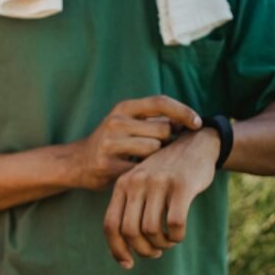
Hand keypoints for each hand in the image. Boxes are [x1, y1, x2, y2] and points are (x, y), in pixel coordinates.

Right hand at [75, 95, 202, 189]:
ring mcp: (109, 143)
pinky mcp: (107, 164)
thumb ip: (153, 120)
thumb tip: (188, 122)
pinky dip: (144, 172)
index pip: (160, 102)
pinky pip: (141, 168)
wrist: (76, 163)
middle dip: (168, 141)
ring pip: (154, 149)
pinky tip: (136, 171)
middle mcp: (115, 122)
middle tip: (159, 149)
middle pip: (163, 130)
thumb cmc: (111, 142)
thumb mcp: (127, 123)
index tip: (197, 123)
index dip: (183, 111)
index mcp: (123, 108)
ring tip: (144, 160)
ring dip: (156, 158)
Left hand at [103, 128, 220, 267]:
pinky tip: (178, 235)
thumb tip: (124, 252)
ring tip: (168, 242)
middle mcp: (136, 183)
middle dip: (143, 250)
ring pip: (151, 230)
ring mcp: (158, 183)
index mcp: (122, 185)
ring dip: (161, 244)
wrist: (195, 144)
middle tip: (155, 252)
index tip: (127, 264)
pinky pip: (175, 224)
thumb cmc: (166, 175)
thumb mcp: (141, 186)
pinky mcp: (182, 185)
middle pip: (130, 232)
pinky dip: (176, 237)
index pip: (110, 225)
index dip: (116, 249)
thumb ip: (130, 211)